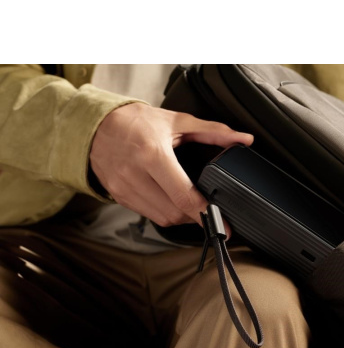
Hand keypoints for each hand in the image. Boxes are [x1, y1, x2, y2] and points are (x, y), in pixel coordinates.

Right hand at [89, 103, 252, 227]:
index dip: (206, 214)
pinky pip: (149, 215)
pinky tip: (168, 198)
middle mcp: (135, 174)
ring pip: (162, 219)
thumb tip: (243, 139)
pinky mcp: (118, 196)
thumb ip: (214, 132)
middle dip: (195, 215)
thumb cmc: (137, 122)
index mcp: (153, 154)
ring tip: (187, 202)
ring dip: (180, 216)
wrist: (96, 125)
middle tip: (207, 208)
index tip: (223, 225)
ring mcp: (124, 188)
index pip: (184, 196)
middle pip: (175, 213)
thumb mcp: (178, 122)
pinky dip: (163, 212)